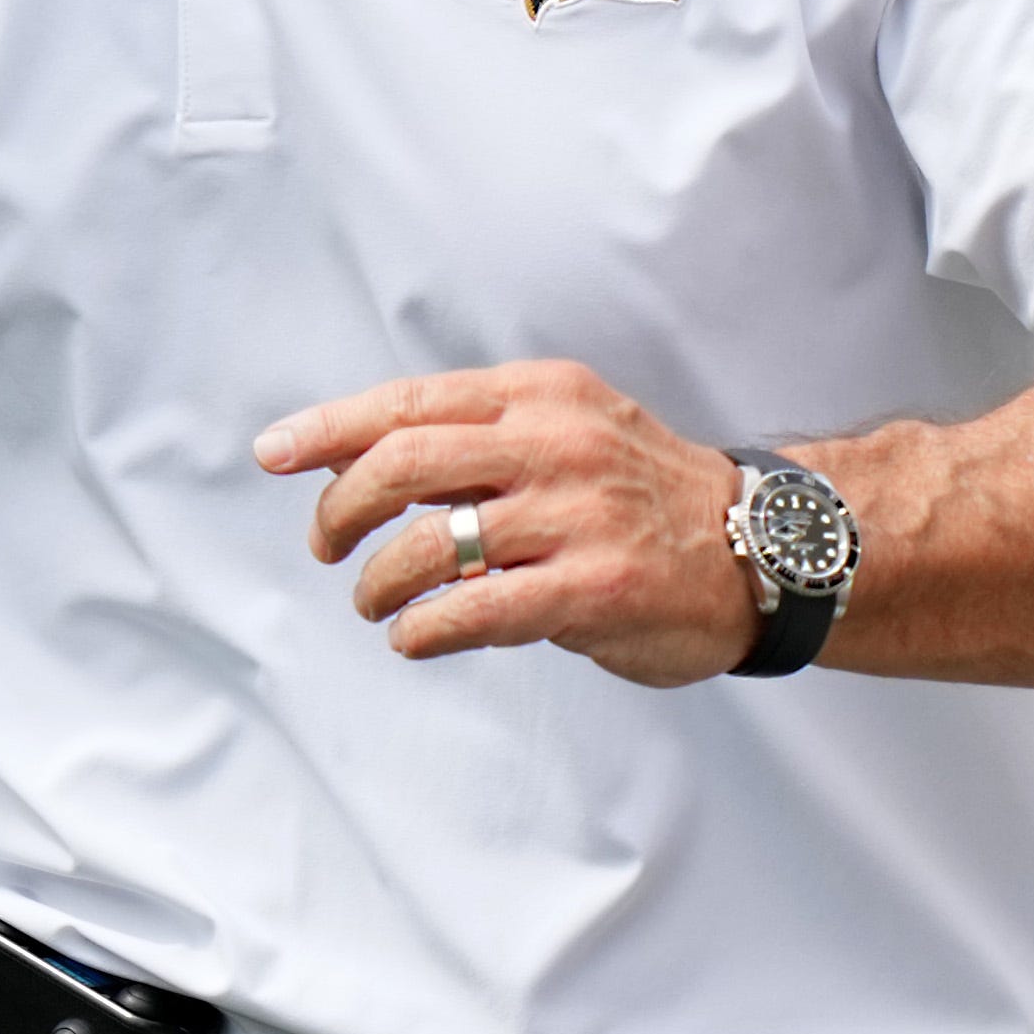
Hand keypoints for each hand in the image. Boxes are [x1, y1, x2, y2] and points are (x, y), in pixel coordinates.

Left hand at [257, 364, 757, 689]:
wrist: (760, 549)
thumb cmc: (643, 495)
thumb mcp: (565, 430)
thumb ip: (475, 440)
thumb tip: (353, 461)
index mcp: (538, 396)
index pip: (408, 403)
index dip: (328, 428)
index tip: (273, 452)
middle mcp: (556, 445)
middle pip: (404, 463)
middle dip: (341, 508)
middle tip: (324, 544)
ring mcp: (579, 517)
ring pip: (432, 543)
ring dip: (379, 580)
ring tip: (374, 600)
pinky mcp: (596, 589)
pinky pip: (478, 610)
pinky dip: (425, 629)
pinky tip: (414, 637)